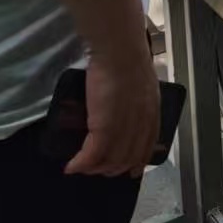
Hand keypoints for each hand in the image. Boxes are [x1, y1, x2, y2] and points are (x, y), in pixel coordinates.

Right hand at [65, 50, 159, 177]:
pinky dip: (80, 164)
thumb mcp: (141, 81)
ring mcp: (124, 129)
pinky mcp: (104, 129)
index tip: (130, 171)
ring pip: (110, 160)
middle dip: (112, 168)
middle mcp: (141, 126)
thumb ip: (136, 96)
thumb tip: (125, 99)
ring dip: (94, 168)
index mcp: (152, 113)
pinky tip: (71, 167)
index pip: (147, 146)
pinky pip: (92, 155)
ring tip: (82, 167)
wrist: (119, 52)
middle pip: (128, 158)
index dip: (137, 161)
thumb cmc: (127, 57)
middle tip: (97, 169)